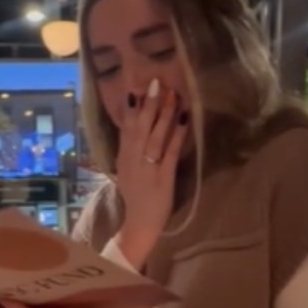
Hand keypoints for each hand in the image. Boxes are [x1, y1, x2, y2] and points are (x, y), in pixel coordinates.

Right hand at [114, 78, 188, 266]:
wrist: (139, 224)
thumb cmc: (136, 197)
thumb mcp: (126, 171)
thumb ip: (128, 150)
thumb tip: (131, 127)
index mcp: (123, 158)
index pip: (125, 128)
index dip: (131, 108)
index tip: (135, 87)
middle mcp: (133, 160)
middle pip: (140, 128)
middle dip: (148, 104)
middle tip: (156, 82)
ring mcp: (148, 169)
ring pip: (155, 137)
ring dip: (164, 115)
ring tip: (172, 95)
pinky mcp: (163, 178)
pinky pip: (170, 153)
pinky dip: (177, 136)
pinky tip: (184, 121)